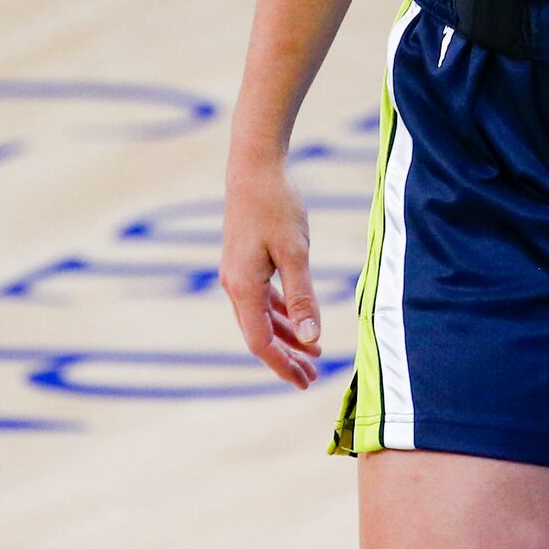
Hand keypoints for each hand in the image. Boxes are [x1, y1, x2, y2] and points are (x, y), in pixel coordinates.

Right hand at [219, 151, 322, 389]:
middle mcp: (235, 286)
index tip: (304, 382)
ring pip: (262, 317)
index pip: (261, 342)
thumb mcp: (295, 251)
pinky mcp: (246, 261)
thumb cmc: (277, 204)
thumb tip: (311, 337)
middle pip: (260, 334)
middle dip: (287, 356)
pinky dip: (282, 311)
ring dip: (287, 334)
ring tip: (314, 352)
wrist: (255, 167)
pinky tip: (299, 319)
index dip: (283, 364)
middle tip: (312, 377)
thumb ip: (302, 294)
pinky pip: (263, 297)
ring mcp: (238, 273)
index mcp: (243, 288)